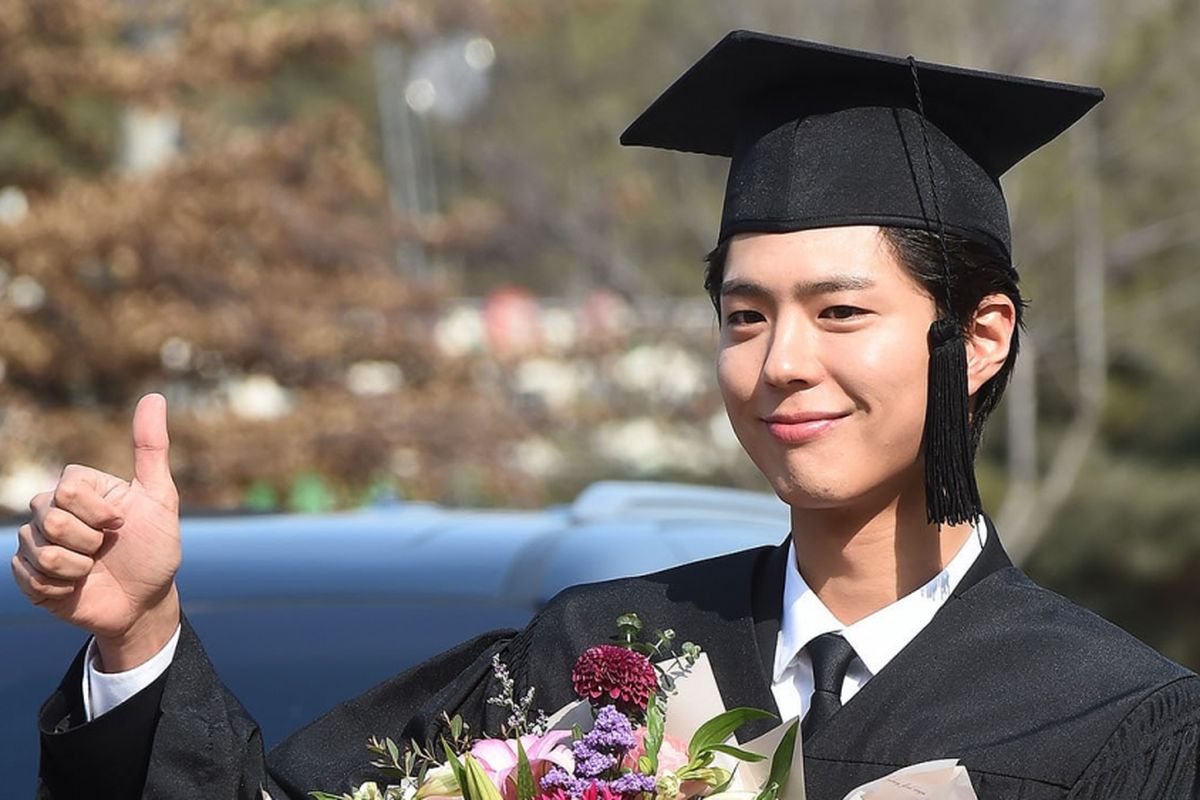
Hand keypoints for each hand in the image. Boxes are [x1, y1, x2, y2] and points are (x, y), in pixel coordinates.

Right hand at [11, 393, 181, 670]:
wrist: (144, 602)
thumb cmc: (155, 549)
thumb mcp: (160, 499)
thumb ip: (151, 449)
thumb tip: (154, 397)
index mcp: (80, 488)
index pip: (67, 488)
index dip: (98, 512)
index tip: (120, 524)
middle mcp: (53, 510)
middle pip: (51, 517)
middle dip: (89, 541)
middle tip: (105, 549)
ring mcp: (37, 542)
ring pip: (40, 548)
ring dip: (77, 567)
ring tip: (93, 569)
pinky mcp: (27, 573)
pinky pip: (29, 575)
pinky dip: (61, 587)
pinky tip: (76, 587)